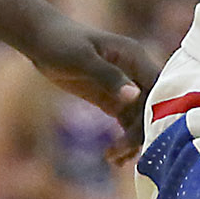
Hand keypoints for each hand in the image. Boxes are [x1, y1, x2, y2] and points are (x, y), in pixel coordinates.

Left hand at [14, 10, 158, 159]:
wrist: (40, 39)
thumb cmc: (60, 42)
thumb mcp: (82, 60)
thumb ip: (109, 77)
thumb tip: (135, 96)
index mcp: (135, 57)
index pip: (159, 89)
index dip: (158, 113)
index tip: (143, 137)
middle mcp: (136, 72)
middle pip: (152, 108)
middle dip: (140, 133)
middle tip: (120, 153)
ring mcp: (126, 86)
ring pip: (141, 119)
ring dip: (132, 141)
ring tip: (113, 159)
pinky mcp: (113, 98)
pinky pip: (126, 122)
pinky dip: (123, 140)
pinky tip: (112, 157)